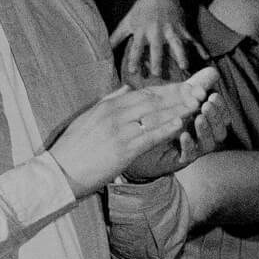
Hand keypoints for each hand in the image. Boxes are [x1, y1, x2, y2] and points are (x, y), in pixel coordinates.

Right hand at [50, 70, 216, 194]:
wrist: (59, 172)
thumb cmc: (73, 149)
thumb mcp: (88, 118)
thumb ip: (109, 101)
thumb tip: (125, 88)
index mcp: (107, 106)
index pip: (144, 93)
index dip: (168, 89)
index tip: (185, 86)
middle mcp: (114, 114)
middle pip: (153, 100)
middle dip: (178, 95)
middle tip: (199, 90)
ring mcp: (119, 131)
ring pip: (155, 116)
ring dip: (179, 109)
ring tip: (198, 103)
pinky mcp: (123, 149)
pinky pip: (150, 136)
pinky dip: (167, 128)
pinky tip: (182, 123)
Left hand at [110, 0, 194, 85]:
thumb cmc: (140, 10)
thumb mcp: (127, 21)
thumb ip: (116, 37)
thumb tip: (104, 50)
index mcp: (142, 31)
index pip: (136, 47)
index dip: (134, 58)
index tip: (134, 70)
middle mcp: (156, 31)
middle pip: (157, 48)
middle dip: (158, 60)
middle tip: (158, 73)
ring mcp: (171, 29)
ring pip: (177, 43)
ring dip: (181, 55)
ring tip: (185, 67)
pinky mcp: (182, 27)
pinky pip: (192, 39)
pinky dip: (200, 48)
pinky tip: (206, 58)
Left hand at [124, 70, 229, 177]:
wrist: (138, 142)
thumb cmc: (161, 118)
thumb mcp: (177, 100)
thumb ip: (196, 87)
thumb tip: (213, 71)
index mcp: (205, 122)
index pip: (221, 115)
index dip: (220, 106)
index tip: (213, 94)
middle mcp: (203, 137)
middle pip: (220, 130)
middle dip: (215, 116)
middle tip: (207, 105)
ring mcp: (194, 149)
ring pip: (209, 143)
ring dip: (205, 129)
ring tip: (198, 118)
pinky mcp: (181, 160)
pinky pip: (191, 155)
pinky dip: (189, 144)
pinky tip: (184, 135)